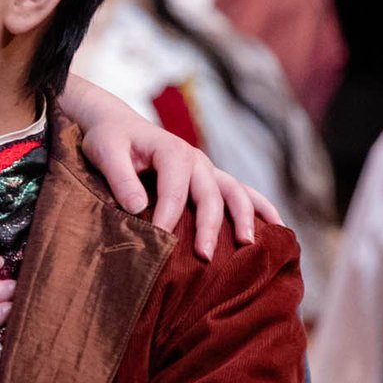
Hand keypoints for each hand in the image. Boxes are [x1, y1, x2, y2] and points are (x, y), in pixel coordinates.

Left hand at [61, 76, 279, 255]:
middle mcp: (196, 159)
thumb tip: (139, 208)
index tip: (160, 242)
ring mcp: (207, 169)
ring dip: (244, 218)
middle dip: (209, 227)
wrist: (118, 126)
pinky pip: (242, 193)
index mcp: (172, 151)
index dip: (168, 216)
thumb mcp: (106, 153)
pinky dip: (261, 208)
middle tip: (204, 257)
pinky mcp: (211, 179)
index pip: (174, 189)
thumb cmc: (110, 140)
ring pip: (234, 193)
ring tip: (249, 246)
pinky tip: (277, 227)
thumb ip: (120, 178)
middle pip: (210, 195)